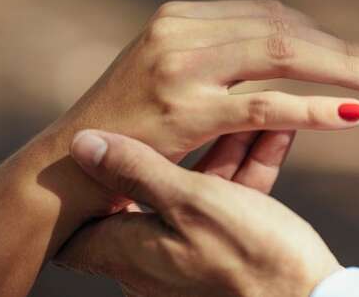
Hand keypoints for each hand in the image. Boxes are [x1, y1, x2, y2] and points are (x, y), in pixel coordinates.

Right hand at [47, 0, 358, 212]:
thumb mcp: (169, 72)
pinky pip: (265, 105)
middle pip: (281, 27)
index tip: (353, 50)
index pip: (267, 12)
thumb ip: (218, 53)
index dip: (318, 31)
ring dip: (338, 69)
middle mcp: (180, 31)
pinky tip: (349, 115)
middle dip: (338, 47)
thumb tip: (283, 45)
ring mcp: (181, 67)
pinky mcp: (185, 109)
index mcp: (180, 17)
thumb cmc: (128, 124)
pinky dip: (313, 108)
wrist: (70, 166)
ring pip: (280, 55)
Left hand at [55, 130, 339, 296]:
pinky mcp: (231, 252)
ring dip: (229, 146)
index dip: (89, 176)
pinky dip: (250, 168)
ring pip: (201, 188)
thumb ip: (138, 169)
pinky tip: (276, 130)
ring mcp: (192, 256)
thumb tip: (82, 143)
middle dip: (182, 140)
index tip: (105, 136)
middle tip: (202, 102)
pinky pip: (232, 201)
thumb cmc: (247, 256)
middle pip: (153, 186)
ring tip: (257, 106)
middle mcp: (152, 256)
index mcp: (128, 248)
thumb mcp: (191, 202)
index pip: (85, 213)